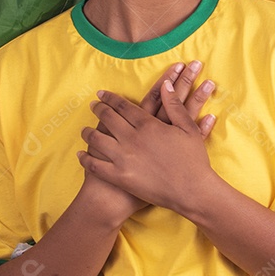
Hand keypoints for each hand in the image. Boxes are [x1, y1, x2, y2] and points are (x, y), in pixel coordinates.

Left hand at [78, 72, 216, 214]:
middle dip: (98, 109)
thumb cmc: (193, 159)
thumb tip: (166, 84)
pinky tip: (81, 154)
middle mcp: (131, 138)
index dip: (110, 98)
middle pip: (108, 118)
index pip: (122, 106)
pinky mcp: (119, 177)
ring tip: (84, 129)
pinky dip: (85, 159)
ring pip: (97, 139)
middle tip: (93, 105)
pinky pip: (96, 165)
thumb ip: (174, 105)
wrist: (191, 191)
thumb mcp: (188, 128)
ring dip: (88, 132)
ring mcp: (123, 158)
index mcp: (147, 124)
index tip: (102, 94)